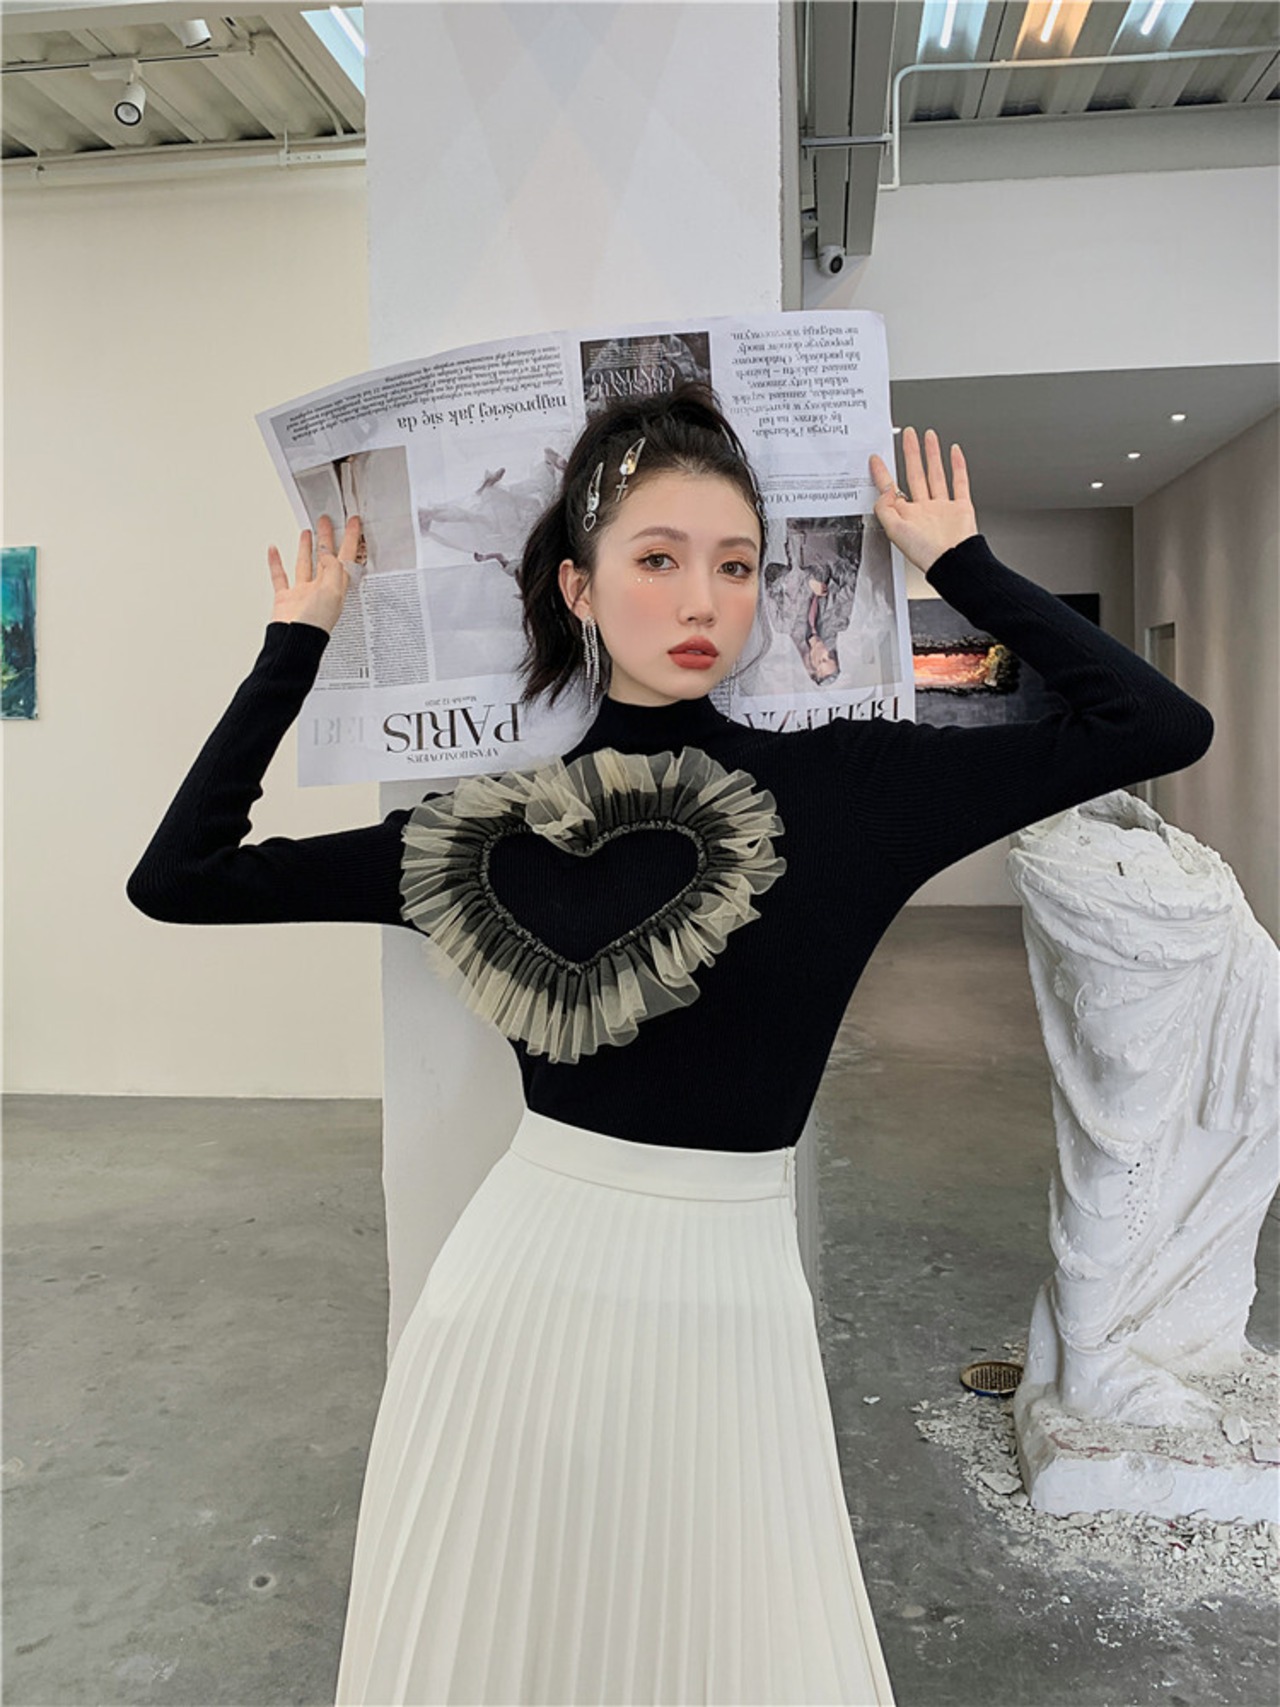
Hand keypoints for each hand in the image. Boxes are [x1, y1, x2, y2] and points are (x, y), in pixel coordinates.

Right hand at [267, 513, 361, 633]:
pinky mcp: (286, 598)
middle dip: (327, 538)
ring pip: (305, 564)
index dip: (352, 538)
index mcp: (337, 587)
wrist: (294, 642)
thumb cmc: (315, 624)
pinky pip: (280, 576)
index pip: (347, 557)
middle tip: (326, 521)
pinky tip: (274, 550)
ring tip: (306, 531)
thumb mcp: (331, 591)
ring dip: (306, 547)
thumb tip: (328, 554)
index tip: (354, 522)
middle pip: (326, 557)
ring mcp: (303, 593)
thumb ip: (332, 568)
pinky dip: (276, 562)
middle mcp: (321, 589)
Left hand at [869, 427, 977, 573]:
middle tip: (906, 435)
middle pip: (914, 475)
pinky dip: (958, 466)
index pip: (890, 489)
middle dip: (910, 454)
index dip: (882, 473)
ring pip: (935, 474)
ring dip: (931, 454)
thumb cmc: (926, 553)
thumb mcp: (894, 531)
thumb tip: (884, 491)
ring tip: (927, 436)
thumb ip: (884, 509)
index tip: (876, 458)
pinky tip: (954, 452)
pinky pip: (959, 481)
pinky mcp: (961, 506)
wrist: (954, 561)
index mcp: (906, 517)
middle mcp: (923, 510)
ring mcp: (942, 507)